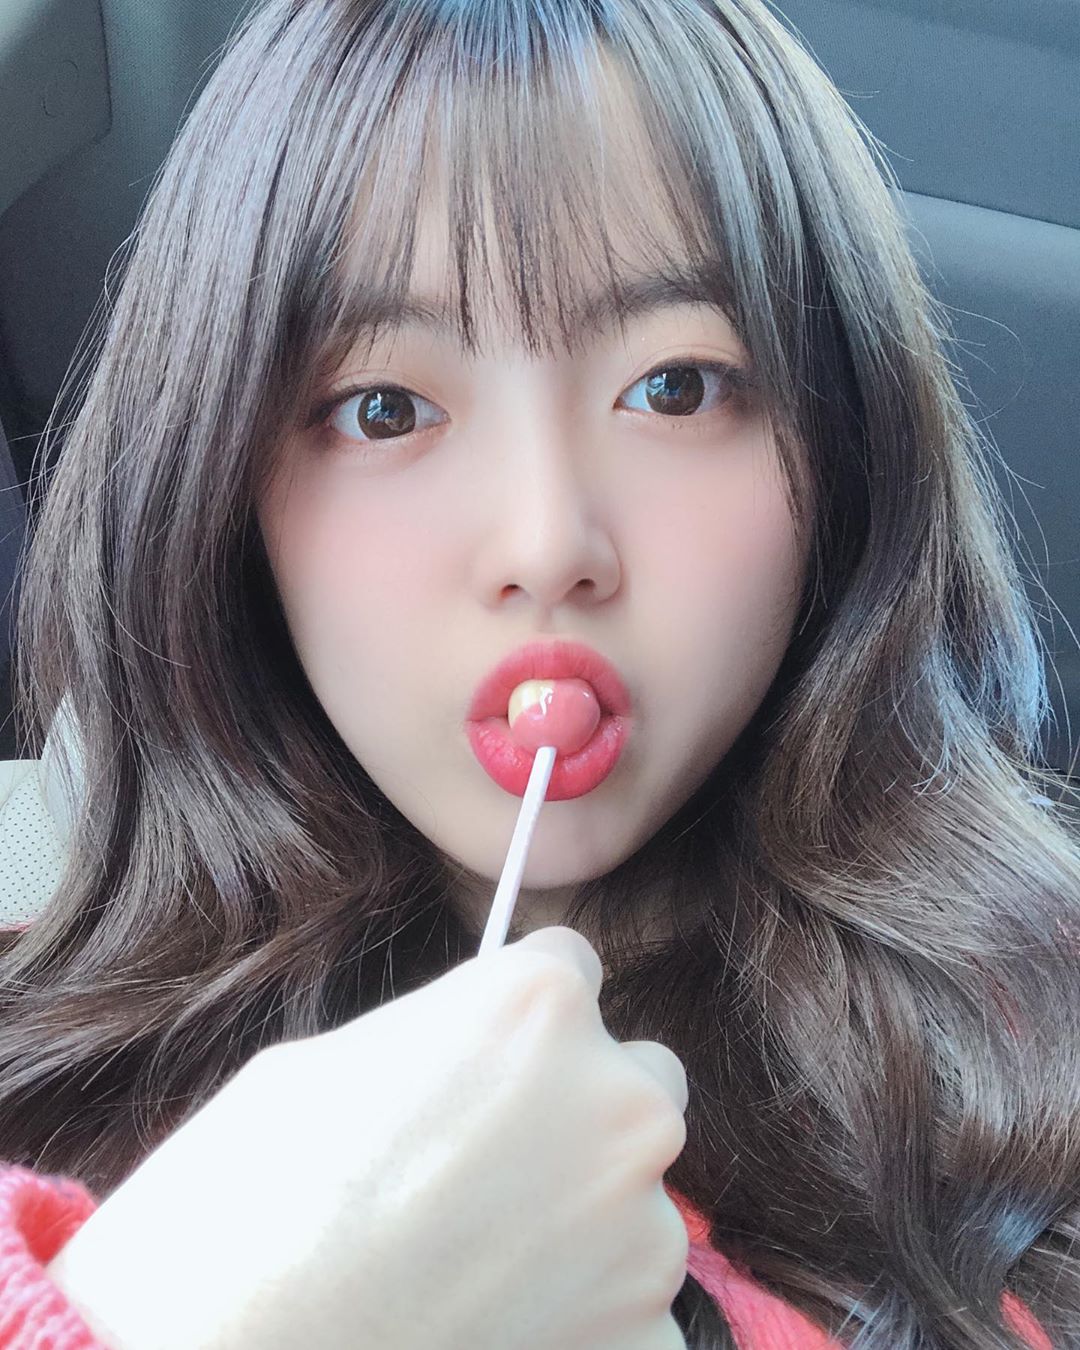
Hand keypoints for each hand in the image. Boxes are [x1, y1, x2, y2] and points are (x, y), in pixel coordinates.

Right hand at [48, 925, 689, 1349]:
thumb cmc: (248, 1204)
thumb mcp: (324, 1066)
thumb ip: (437, 1041)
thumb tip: (466, 1056)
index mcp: (538, 1007)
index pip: (572, 969)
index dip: (520, 1019)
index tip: (488, 1063)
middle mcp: (619, 1102)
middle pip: (635, 1078)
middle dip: (580, 1108)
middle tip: (490, 1170)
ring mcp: (645, 1228)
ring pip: (638, 1197)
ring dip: (583, 1219)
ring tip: (478, 1267)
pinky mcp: (650, 1340)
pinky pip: (635, 1309)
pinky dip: (586, 1319)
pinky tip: (500, 1328)